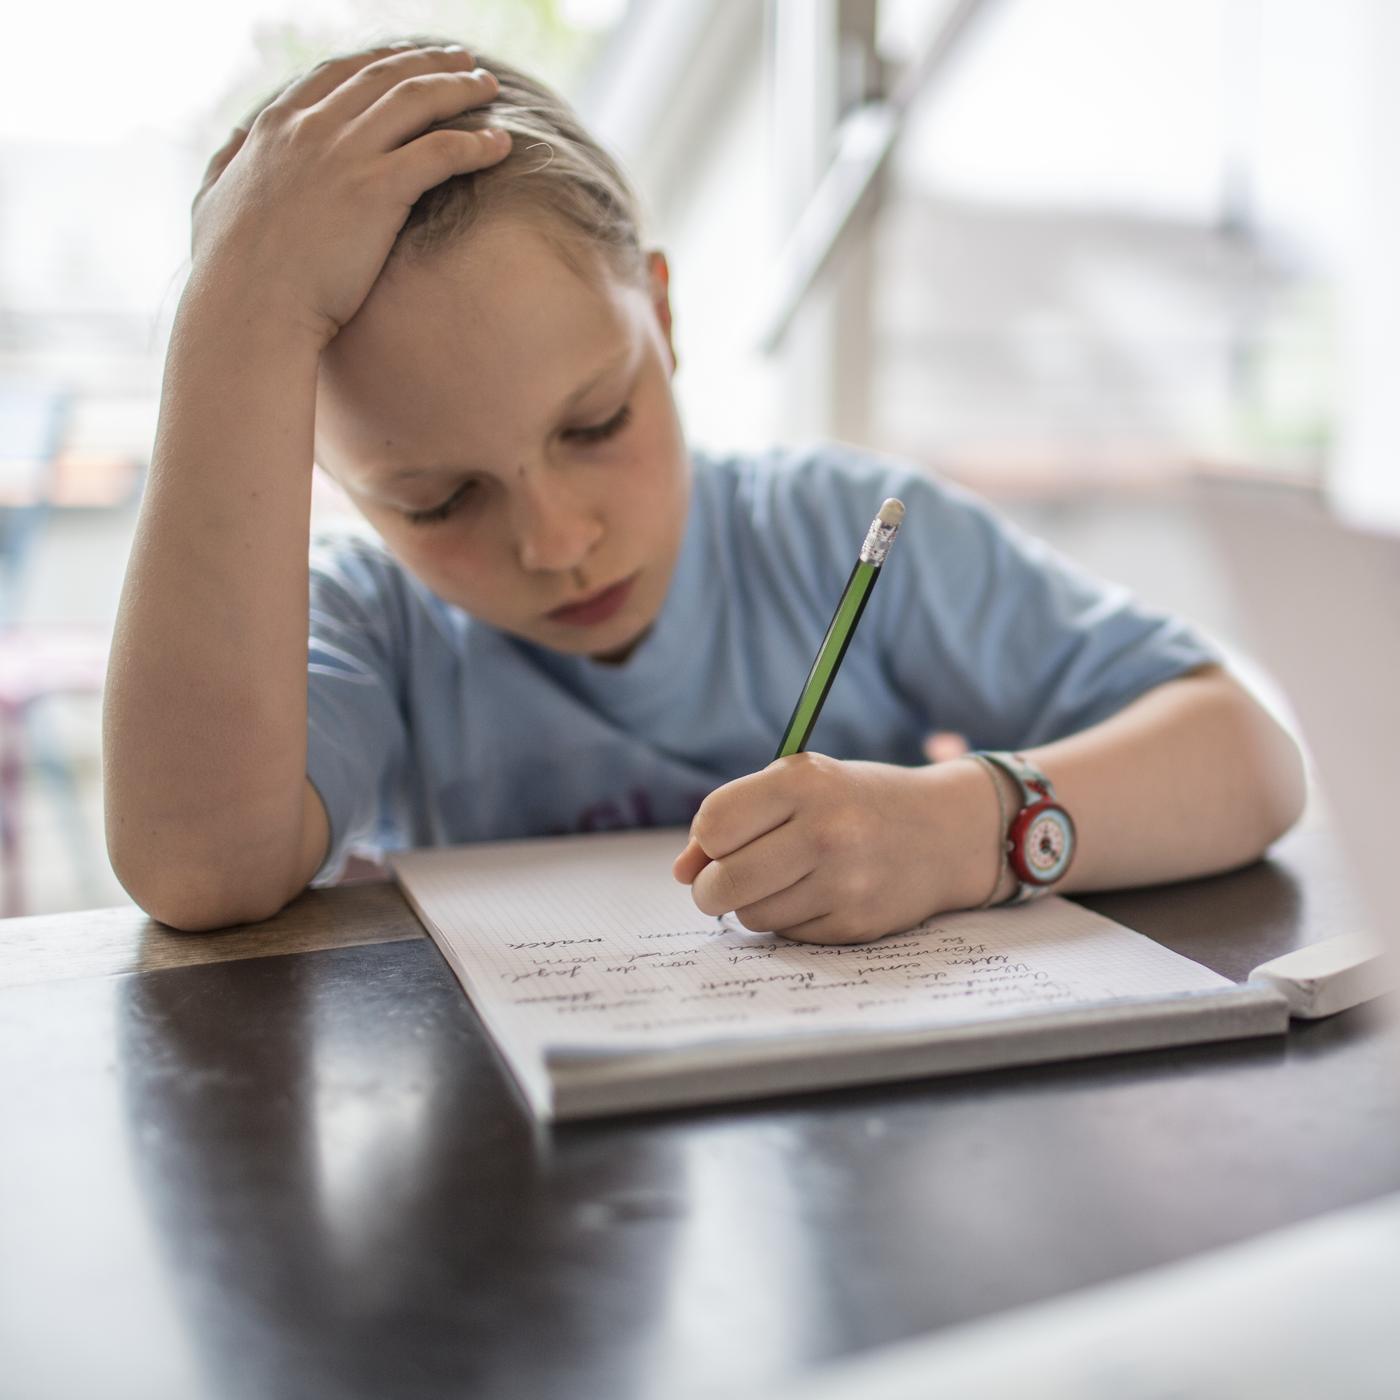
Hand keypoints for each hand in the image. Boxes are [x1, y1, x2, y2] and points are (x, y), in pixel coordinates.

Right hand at [189, 43, 509, 345]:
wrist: (248, 309)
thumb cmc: (229, 271)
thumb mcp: (213, 200)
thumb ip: (227, 164)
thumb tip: (234, 143)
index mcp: (275, 125)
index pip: (339, 73)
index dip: (381, 61)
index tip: (410, 60)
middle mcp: (311, 128)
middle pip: (385, 75)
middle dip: (430, 62)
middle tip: (463, 63)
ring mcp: (345, 155)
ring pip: (417, 100)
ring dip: (459, 89)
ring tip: (489, 88)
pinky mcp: (377, 191)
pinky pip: (440, 151)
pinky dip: (475, 143)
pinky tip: (501, 144)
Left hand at [672, 752, 995, 943]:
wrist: (946, 831)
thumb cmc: (854, 803)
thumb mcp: (800, 785)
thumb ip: (735, 818)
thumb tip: (681, 873)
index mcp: (805, 783)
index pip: (715, 823)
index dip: (706, 840)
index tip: (719, 842)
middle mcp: (827, 830)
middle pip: (723, 882)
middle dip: (710, 888)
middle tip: (719, 884)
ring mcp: (845, 882)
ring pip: (751, 916)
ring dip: (751, 905)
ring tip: (781, 881)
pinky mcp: (857, 923)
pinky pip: (788, 935)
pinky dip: (789, 921)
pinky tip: (817, 895)